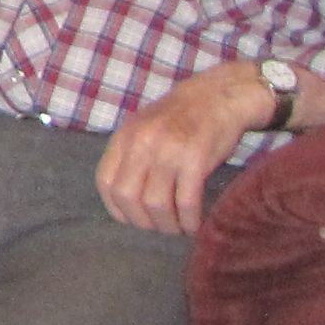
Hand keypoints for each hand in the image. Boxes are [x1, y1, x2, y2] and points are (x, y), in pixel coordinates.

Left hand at [96, 65, 263, 234]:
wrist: (218, 96)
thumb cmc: (181, 116)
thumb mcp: (144, 127)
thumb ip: (130, 155)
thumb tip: (124, 199)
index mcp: (125, 136)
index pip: (105, 182)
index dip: (116, 208)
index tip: (131, 219)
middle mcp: (142, 143)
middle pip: (128, 197)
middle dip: (142, 221)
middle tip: (158, 227)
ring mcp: (168, 151)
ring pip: (156, 204)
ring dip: (167, 224)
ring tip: (177, 228)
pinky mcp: (195, 159)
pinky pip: (186, 201)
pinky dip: (188, 220)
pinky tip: (193, 224)